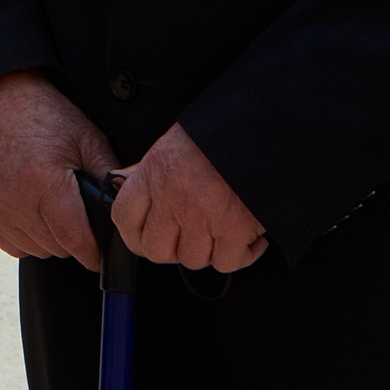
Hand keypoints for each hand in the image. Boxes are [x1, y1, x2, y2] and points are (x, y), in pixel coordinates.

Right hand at [0, 70, 120, 269]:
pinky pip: (12, 245)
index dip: (92, 252)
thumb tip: (128, 210)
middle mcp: (13, 199)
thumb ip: (110, 177)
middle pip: (56, 248)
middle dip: (71, 237)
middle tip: (74, 211)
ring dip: (47, 238)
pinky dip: (25, 236)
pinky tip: (29, 208)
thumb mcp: (87, 138)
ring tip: (49, 206)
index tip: (100, 254)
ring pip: (34, 250)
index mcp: (43, 180)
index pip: (74, 239)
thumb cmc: (45, 117)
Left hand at [111, 123, 267, 272]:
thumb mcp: (175, 146)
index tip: (148, 235)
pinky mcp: (235, 229)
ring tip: (223, 229)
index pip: (124, 219)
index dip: (135, 235)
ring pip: (193, 260)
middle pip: (156, 250)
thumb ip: (153, 174)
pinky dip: (241, 254)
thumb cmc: (221, 134)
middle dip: (173, 249)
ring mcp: (202, 217)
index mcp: (155, 173)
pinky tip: (248, 237)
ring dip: (210, 250)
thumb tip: (128, 188)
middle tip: (191, 236)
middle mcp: (173, 198)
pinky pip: (228, 262)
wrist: (266, 127)